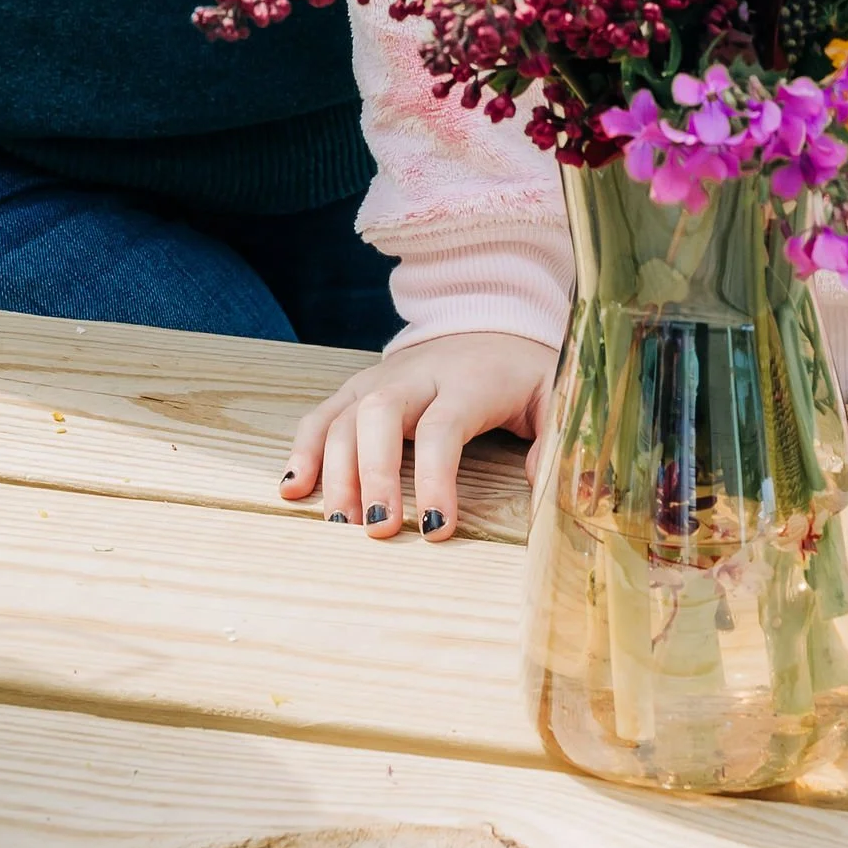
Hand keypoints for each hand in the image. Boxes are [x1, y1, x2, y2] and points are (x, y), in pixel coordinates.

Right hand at [282, 332, 554, 539]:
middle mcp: (417, 375)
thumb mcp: (552, 395)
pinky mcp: (359, 385)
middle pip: (380, 414)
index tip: (436, 531)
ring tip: (338, 526)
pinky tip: (294, 487)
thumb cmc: (521, 371)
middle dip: (373, 474)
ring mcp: (382, 377)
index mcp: (467, 381)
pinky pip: (323, 413)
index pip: (442, 428)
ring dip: (334, 471)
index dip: (436, 479)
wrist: (488, 316)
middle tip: (376, 531)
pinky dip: (304, 448)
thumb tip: (543, 486)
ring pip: (345, 415)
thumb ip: (553, 438)